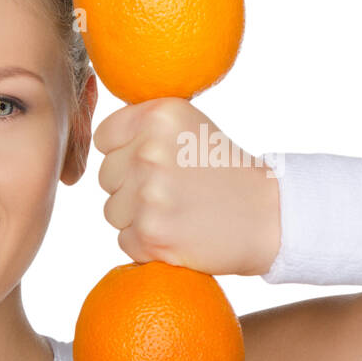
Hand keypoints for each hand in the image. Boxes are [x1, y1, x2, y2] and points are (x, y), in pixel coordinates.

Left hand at [92, 97, 280, 275]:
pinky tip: (180, 234)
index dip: (127, 153)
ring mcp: (148, 193)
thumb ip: (144, 124)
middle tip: (176, 190)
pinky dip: (148, 245)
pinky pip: (124, 241)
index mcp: (159, 115)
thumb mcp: (190, 126)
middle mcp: (150, 150)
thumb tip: (92, 130)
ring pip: (112, 211)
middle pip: (107, 176)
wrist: (269, 216)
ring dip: (139, 218)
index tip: (158, 163)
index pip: (105, 137)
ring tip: (180, 212)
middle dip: (133, 187)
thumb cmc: (225, 171)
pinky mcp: (150, 233)